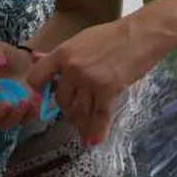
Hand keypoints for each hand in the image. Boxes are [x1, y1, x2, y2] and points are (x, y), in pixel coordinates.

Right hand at [0, 42, 39, 129]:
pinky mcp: (18, 116)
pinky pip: (21, 123)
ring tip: (27, 101)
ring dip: (13, 117)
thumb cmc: (9, 57)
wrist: (30, 64)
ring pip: (1, 125)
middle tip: (8, 104)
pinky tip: (37, 103)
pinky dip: (29, 116)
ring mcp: (1, 113)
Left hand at [26, 17, 173, 145]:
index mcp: (62, 54)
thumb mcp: (80, 40)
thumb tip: (35, 57)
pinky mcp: (107, 90)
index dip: (38, 90)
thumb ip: (58, 55)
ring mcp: (89, 80)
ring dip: (81, 124)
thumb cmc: (111, 36)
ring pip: (79, 111)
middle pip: (61, 100)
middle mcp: (72, 68)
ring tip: (83, 130)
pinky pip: (99, 116)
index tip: (44, 98)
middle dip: (67, 111)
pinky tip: (92, 141)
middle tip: (73, 116)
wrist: (141, 35)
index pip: (36, 78)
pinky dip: (96, 131)